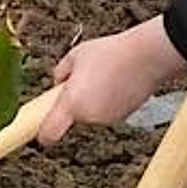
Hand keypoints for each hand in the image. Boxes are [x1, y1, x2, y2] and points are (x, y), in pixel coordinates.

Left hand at [38, 17, 186, 141]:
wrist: (148, 56)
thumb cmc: (111, 53)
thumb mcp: (76, 55)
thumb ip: (60, 72)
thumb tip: (57, 82)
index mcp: (72, 103)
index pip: (49, 133)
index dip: (42, 135)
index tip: (38, 132)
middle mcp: (90, 117)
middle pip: (73, 118)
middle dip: (74, 103)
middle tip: (83, 80)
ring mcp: (108, 119)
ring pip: (91, 114)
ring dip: (92, 100)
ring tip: (104, 76)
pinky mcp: (124, 117)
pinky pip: (107, 111)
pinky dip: (108, 101)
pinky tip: (116, 81)